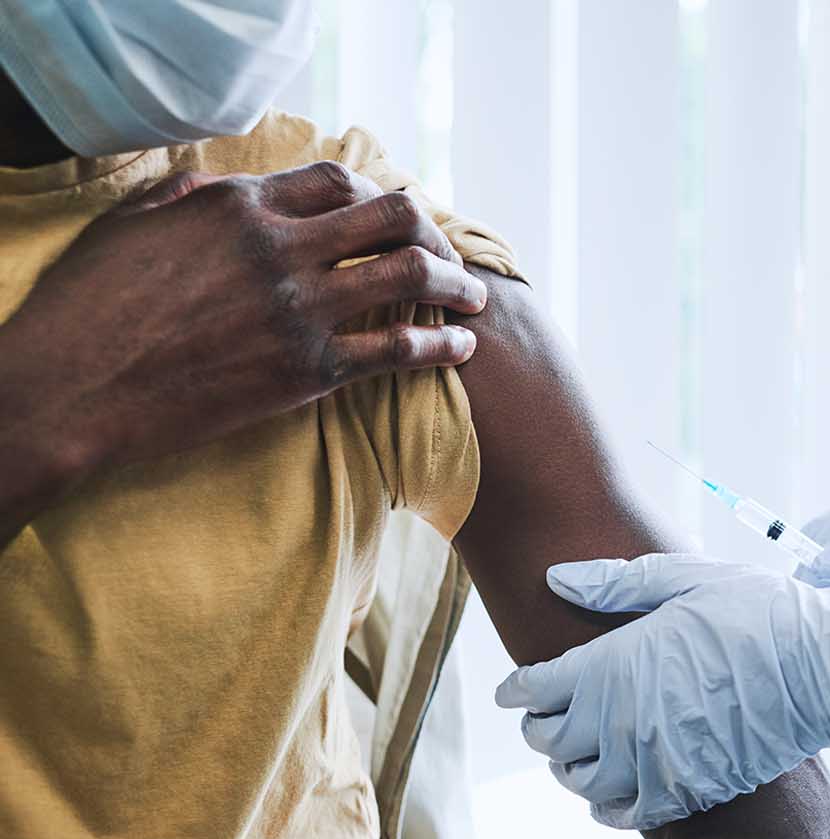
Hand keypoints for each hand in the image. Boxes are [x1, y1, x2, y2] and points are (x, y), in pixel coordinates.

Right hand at [0, 161, 486, 526]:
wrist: (74, 389)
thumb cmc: (90, 309)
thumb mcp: (131, 226)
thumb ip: (188, 197)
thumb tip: (222, 185)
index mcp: (241, 206)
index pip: (340, 178)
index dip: (378, 195)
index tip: (396, 218)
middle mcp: (281, 247)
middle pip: (393, 216)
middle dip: (434, 233)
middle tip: (451, 258)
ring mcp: (300, 308)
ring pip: (410, 275)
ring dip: (457, 285)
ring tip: (476, 299)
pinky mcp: (310, 370)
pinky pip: (400, 349)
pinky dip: (443, 344)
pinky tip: (461, 348)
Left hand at [495, 554, 829, 830]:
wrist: (820, 668)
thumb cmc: (757, 612)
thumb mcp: (684, 578)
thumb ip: (614, 582)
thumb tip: (555, 578)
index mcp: (613, 664)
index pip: (536, 688)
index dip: (518, 689)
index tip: (515, 689)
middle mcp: (622, 719)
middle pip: (550, 740)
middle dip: (539, 727)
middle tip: (545, 717)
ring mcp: (652, 761)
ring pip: (581, 781)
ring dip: (569, 768)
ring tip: (578, 754)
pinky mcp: (685, 790)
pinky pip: (626, 812)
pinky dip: (607, 805)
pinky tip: (612, 790)